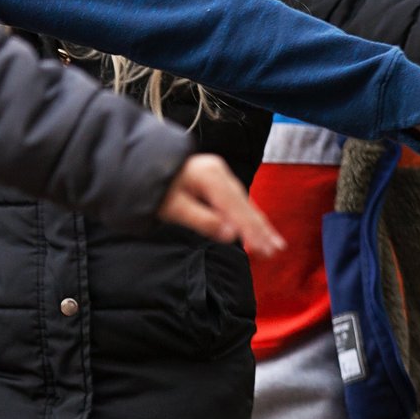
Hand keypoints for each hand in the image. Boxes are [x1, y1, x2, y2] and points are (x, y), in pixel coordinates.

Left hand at [158, 153, 283, 256]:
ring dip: (259, 224)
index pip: (235, 208)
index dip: (251, 230)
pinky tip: (261, 227)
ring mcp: (220, 174)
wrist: (143, 166)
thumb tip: (231, 234)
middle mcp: (219, 173)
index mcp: (210, 177)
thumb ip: (202, 220)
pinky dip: (250, 215)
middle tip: (276, 251)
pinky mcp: (217, 179)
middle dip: (261, 229)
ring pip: (244, 203)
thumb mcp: (173, 208)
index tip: (263, 249)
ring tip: (275, 245)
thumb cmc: (154, 189)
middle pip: (244, 205)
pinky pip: (238, 200)